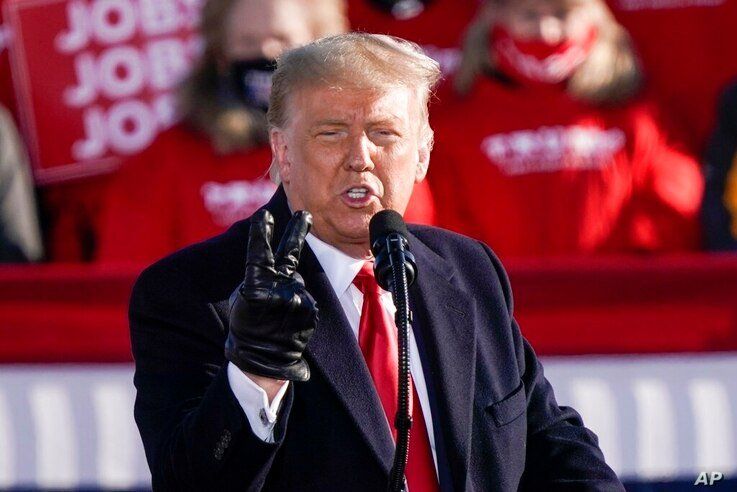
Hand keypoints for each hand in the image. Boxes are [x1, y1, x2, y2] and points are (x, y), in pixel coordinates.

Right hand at [225, 209, 317, 381]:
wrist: (261, 361)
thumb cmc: (246, 328)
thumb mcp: (241, 299)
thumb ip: (259, 278)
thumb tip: (277, 266)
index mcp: (255, 287)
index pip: (258, 254)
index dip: (261, 234)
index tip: (264, 216)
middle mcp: (279, 290)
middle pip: (289, 255)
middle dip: (296, 231)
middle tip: (304, 214)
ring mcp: (297, 300)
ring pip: (295, 283)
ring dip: (288, 291)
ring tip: (278, 313)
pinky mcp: (312, 310)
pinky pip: (305, 298)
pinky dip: (298, 304)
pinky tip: (288, 319)